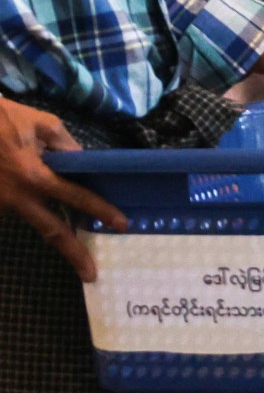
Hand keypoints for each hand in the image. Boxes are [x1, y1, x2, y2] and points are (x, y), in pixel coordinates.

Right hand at [0, 96, 126, 280]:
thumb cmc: (1, 118)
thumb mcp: (41, 123)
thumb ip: (65, 144)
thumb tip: (82, 160)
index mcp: (36, 176)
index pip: (76, 198)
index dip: (100, 210)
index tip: (121, 224)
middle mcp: (18, 197)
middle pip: (51, 231)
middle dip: (73, 254)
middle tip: (91, 274)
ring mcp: (0, 205)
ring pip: (31, 220)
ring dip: (49, 224)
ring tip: (71, 240)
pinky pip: (14, 210)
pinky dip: (26, 208)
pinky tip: (28, 198)